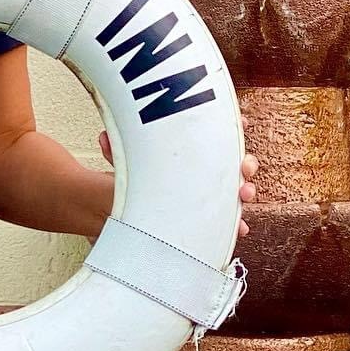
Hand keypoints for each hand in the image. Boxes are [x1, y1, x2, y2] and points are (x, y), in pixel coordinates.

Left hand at [98, 120, 260, 237]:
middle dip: (245, 163)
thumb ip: (119, 152)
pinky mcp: (211, 218)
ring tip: (243, 193)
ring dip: (246, 189)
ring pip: (239, 189)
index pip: (220, 136)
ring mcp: (213, 194)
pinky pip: (229, 221)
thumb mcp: (128, 165)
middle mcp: (208, 172)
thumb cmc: (137, 183)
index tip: (244, 123)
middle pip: (237, 162)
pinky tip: (241, 228)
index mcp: (194, 153)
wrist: (126, 213)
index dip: (235, 129)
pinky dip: (238, 224)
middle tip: (242, 167)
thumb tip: (104, 136)